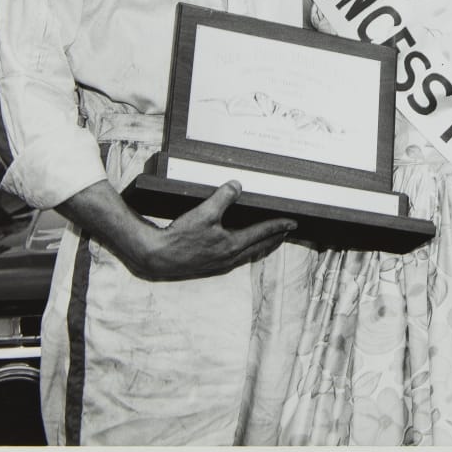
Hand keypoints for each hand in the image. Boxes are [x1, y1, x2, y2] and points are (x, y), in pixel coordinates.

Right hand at [130, 182, 295, 280]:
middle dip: (274, 238)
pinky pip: (235, 258)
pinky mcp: (209, 265)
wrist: (157, 257)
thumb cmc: (180, 237)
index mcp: (232, 245)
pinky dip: (245, 251)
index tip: (293, 222)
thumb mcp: (204, 213)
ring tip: (268, 240)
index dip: (279, 225)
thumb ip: (223, 197)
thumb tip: (237, 185)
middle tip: (286, 231)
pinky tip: (239, 248)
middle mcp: (229, 257)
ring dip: (261, 246)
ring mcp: (219, 264)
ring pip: (248, 254)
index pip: (262, 232)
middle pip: (259, 246)